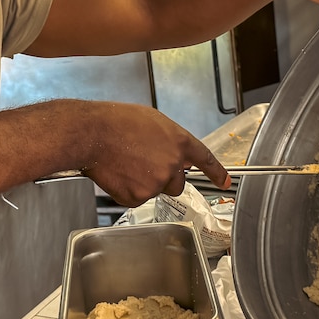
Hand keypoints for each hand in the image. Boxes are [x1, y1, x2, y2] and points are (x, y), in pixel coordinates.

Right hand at [76, 102, 230, 206]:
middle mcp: (173, 164)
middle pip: (178, 183)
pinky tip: (119, 174)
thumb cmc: (117, 122)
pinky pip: (138, 198)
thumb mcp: (152, 120)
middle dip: (166, 177)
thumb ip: (169, 139)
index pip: (205, 160)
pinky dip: (129, 190)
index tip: (225, 182)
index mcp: (179, 142)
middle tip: (144, 164)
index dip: (217, 173)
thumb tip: (171, 151)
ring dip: (146, 182)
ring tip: (127, 164)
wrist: (93, 134)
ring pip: (157, 190)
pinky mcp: (139, 196)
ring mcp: (157, 183)